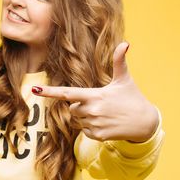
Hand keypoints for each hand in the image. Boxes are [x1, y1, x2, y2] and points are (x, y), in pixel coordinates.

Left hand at [32, 42, 158, 142]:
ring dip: (86, 117)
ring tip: (105, 113)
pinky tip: (106, 124)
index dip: (49, 92)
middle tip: (99, 103)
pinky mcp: (98, 136)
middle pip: (72, 108)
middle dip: (80, 105)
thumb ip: (119, 61)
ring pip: (78, 120)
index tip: (33, 90)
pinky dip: (92, 128)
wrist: (145, 123)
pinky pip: (85, 131)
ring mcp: (95, 124)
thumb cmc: (133, 98)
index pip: (67, 93)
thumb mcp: (124, 79)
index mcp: (94, 95)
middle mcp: (92, 111)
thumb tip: (125, 43)